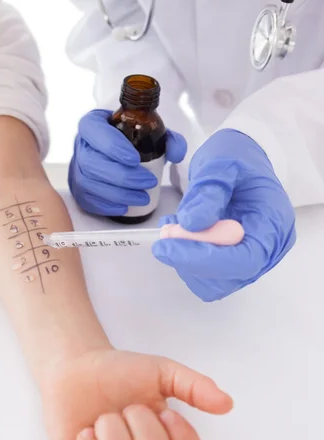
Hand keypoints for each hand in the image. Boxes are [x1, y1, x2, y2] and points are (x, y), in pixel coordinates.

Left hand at [41, 348, 232, 439]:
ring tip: (102, 415)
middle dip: (138, 420)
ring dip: (110, 428)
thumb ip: (194, 386)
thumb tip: (226, 404)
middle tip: (126, 406)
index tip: (166, 412)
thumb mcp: (162, 372)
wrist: (78, 364)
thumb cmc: (121, 372)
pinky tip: (85, 433)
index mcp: (165, 439)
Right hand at [68, 109, 186, 215]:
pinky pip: (87, 200)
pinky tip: (124, 207)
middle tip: (148, 182)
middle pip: (92, 163)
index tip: (135, 159)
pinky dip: (106, 206)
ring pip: (90, 183)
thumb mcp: (151, 133)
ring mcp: (76, 168)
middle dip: (122, 176)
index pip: (95, 131)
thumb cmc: (132, 141)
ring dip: (118, 194)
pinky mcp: (77, 188)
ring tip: (142, 197)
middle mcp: (81, 145)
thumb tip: (175, 154)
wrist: (117, 152)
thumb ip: (169, 139)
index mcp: (92, 124)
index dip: (112, 146)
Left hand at [153, 129, 295, 301]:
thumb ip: (208, 192)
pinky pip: (206, 276)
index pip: (245, 259)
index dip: (204, 259)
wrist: (240, 161)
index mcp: (273, 223)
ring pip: (213, 282)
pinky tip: (179, 234)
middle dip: (190, 261)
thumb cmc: (237, 157)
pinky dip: (185, 260)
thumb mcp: (223, 162)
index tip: (167, 247)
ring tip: (172, 227)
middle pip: (228, 277)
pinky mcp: (231, 262)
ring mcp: (250, 258)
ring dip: (185, 261)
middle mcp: (267, 249)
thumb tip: (191, 223)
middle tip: (166, 233)